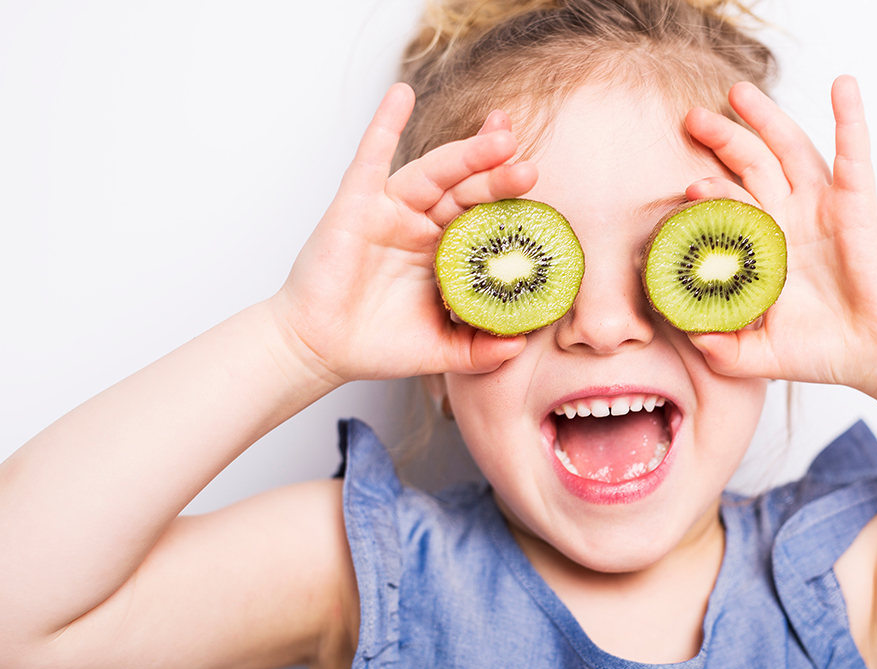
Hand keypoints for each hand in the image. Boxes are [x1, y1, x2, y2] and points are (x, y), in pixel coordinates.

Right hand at [269, 84, 536, 384]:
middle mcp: (422, 225)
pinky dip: (385, 124)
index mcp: (446, 252)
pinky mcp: (356, 205)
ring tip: (500, 138)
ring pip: (434, 173)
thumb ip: (481, 349)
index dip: (510, 202)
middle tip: (528, 166)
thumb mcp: (442, 350)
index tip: (541, 190)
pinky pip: (371, 157)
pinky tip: (402, 94)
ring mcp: (390, 211)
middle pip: (467, 190)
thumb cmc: (376, 345)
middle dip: (498, 175)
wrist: (321, 351)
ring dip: (466, 153)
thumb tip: (519, 345)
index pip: (485, 217)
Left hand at [683, 77, 876, 390]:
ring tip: (738, 92)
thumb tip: (687, 337)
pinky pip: (853, 153)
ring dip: (766, 118)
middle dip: (723, 139)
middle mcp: (792, 218)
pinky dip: (850, 117)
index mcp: (766, 245)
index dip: (708, 193)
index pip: (729, 206)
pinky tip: (842, 85)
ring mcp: (824, 206)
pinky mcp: (857, 204)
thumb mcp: (758, 353)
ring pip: (790, 149)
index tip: (686, 186)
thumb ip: (721, 348)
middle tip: (692, 118)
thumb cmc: (825, 350)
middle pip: (752, 164)